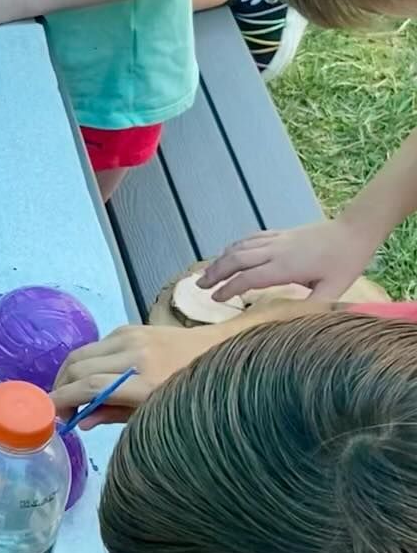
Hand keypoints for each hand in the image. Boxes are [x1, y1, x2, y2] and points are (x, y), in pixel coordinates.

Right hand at [51, 325, 215, 425]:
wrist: (217, 351)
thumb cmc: (190, 393)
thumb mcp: (155, 413)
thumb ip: (115, 415)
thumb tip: (80, 421)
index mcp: (147, 383)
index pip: (92, 387)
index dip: (64, 399)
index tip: (50, 412)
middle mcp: (136, 355)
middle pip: (79, 367)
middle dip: (61, 387)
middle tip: (58, 406)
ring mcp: (132, 337)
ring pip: (81, 352)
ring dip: (68, 373)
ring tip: (68, 392)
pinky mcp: (130, 327)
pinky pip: (96, 345)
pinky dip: (85, 361)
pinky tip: (89, 376)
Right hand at [200, 217, 374, 301]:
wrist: (354, 230)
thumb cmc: (346, 262)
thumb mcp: (333, 290)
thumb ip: (311, 306)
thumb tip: (292, 321)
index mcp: (284, 267)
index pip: (248, 278)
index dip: (228, 289)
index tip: (215, 299)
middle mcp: (275, 251)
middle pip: (235, 259)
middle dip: (215, 272)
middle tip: (199, 285)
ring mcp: (277, 240)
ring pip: (240, 246)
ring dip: (221, 259)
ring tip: (207, 271)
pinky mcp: (281, 233)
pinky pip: (251, 238)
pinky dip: (235, 246)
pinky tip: (230, 252)